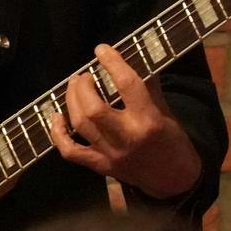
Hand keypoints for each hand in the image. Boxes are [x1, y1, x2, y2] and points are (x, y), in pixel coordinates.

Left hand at [49, 43, 201, 200]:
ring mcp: (111, 154)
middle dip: (83, 86)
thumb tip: (132, 60)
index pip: (127, 85)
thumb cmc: (173, 142)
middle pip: (94, 108)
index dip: (112, 63)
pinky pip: (71, 151)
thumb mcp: (166, 112)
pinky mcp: (101, 166)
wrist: (174, 180)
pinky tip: (57, 117)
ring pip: (80, 125)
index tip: (101, 50)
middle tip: (84, 75)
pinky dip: (58, 134)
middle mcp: (127, 137)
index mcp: (148, 120)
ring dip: (71, 101)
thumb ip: (148, 87)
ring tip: (74, 86)